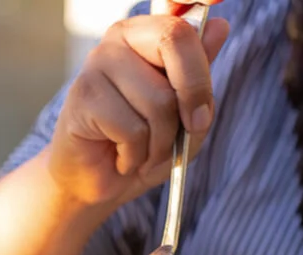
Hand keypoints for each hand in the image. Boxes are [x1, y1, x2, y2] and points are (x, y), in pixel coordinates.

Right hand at [48, 1, 228, 206]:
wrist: (97, 180)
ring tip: (144, 153)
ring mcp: (95, 66)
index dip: (200, 76)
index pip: (183, 30)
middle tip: (183, 133)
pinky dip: (136, 156)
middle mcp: (116, 40)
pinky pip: (133, 130)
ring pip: (158, 100)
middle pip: (173, 45)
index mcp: (143, 34)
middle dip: (189, 98)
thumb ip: (200, 74)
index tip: (200, 116)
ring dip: (161, 143)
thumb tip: (219, 27)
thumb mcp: (185, 114)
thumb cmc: (142, 144)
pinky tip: (122, 158)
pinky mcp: (83, 98)